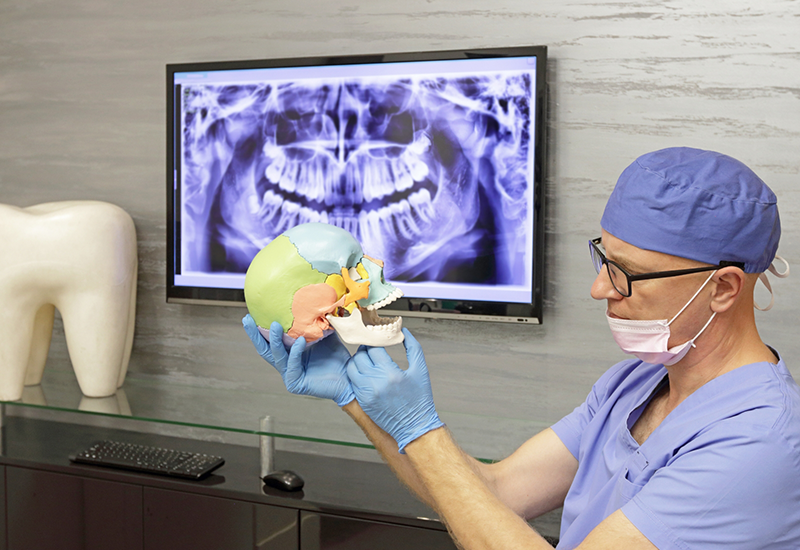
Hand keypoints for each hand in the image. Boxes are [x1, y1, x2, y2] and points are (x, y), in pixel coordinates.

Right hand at [242, 314, 354, 405]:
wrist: (350, 375)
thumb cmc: (336, 356)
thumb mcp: (324, 334)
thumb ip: (316, 321)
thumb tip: (313, 300)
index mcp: (289, 352)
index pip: (270, 340)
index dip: (259, 329)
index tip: (250, 313)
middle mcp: (286, 363)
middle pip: (265, 349)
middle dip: (255, 335)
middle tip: (247, 320)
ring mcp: (289, 374)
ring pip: (277, 356)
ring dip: (274, 340)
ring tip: (275, 325)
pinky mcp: (295, 383)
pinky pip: (292, 365)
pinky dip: (295, 352)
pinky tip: (300, 341)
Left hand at [346, 328, 443, 452]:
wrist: (415, 427)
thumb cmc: (420, 399)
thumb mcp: (421, 370)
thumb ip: (413, 347)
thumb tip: (404, 332)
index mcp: (390, 373)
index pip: (374, 349)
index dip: (375, 342)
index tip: (378, 341)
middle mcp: (375, 383)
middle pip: (360, 356)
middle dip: (366, 350)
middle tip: (372, 349)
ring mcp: (366, 393)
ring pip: (352, 368)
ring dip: (358, 361)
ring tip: (367, 360)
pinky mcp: (362, 401)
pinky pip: (352, 381)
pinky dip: (356, 374)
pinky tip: (365, 373)